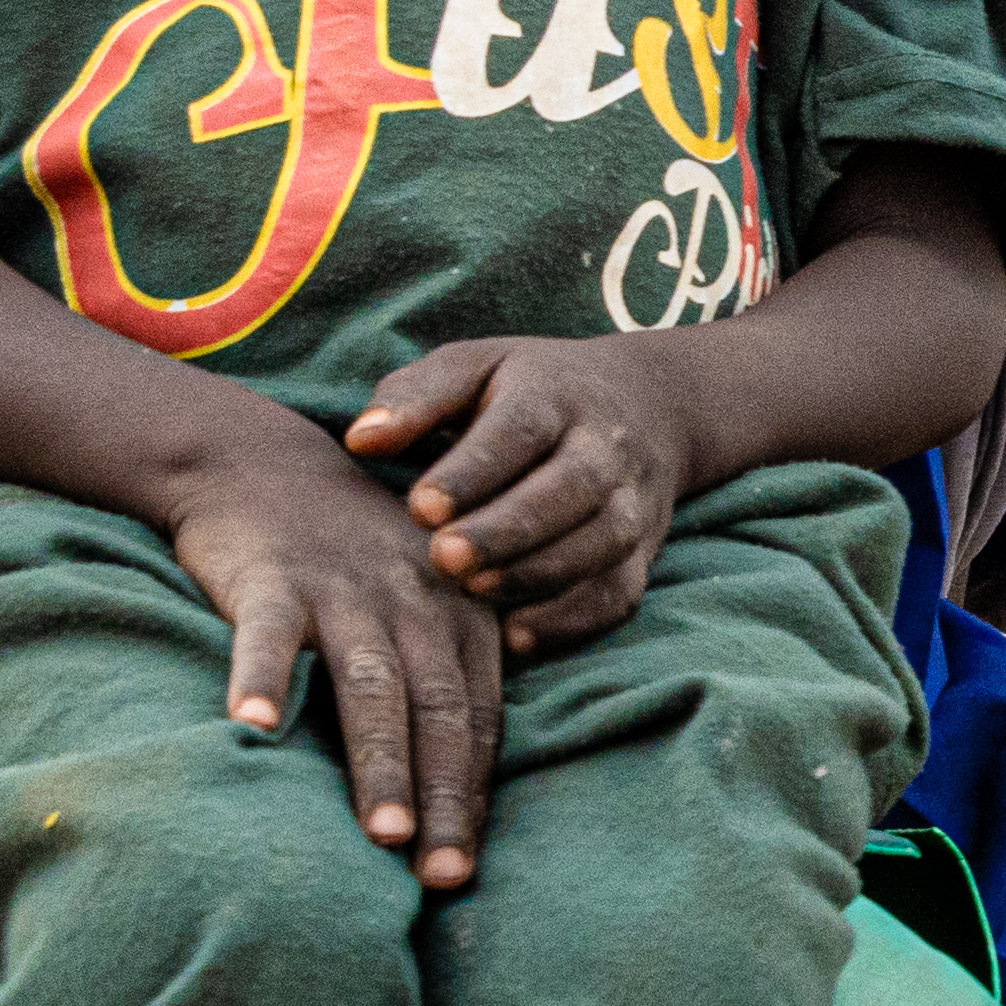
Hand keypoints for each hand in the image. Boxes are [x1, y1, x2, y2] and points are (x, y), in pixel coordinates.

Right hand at [159, 437, 514, 884]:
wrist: (261, 462)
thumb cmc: (350, 558)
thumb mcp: (423, 600)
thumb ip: (450, 675)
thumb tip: (468, 788)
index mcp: (461, 616)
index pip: (478, 720)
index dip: (472, 796)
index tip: (464, 869)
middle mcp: (414, 604)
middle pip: (438, 712)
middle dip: (442, 797)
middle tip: (441, 876)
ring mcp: (343, 589)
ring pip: (371, 685)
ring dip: (380, 762)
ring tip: (382, 833)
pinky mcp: (273, 576)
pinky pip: (270, 632)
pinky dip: (263, 676)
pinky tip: (256, 727)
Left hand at [346, 333, 718, 652]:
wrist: (645, 405)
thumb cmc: (527, 390)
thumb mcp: (472, 368)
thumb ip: (415, 398)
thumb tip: (360, 441)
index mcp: (556, 395)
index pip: (520, 430)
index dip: (474, 471)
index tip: (420, 507)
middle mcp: (604, 448)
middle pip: (571, 488)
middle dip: (509, 529)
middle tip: (445, 559)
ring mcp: (632, 502)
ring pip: (601, 543)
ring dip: (538, 574)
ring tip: (473, 593)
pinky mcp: (641, 554)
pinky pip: (617, 593)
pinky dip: (572, 620)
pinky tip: (515, 637)